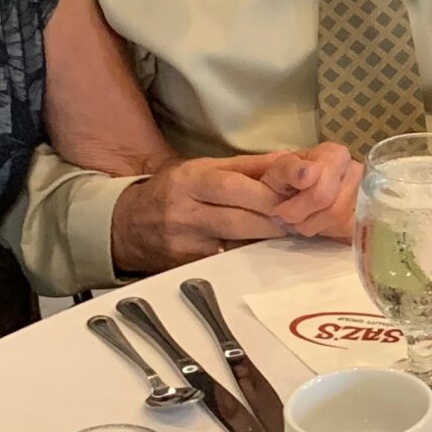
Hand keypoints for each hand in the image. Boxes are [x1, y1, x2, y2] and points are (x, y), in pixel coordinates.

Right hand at [110, 145, 365, 272]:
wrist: (126, 224)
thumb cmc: (176, 190)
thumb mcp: (205, 168)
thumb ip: (249, 167)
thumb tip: (295, 163)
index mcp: (193, 179)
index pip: (235, 186)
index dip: (269, 193)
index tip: (298, 195)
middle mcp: (187, 210)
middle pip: (240, 217)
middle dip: (276, 220)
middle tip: (305, 220)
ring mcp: (186, 243)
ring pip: (236, 243)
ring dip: (268, 240)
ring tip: (292, 235)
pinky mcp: (187, 267)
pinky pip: (226, 264)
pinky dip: (249, 259)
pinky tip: (268, 256)